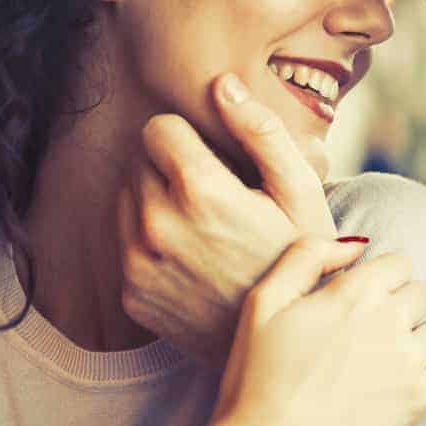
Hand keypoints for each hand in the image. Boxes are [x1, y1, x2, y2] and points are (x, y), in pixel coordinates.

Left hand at [118, 73, 336, 363]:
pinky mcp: (131, 294)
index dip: (190, 138)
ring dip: (156, 203)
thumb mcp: (300, 190)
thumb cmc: (300, 258)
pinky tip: (192, 260)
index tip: (217, 162)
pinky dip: (149, 244)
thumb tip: (221, 83)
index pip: (158, 127)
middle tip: (216, 199)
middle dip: (171, 170)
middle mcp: (157, 225)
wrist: (288, 341)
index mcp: (199, 190)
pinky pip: (124, 244)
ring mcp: (138, 264)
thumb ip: (260, 131)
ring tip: (204, 229)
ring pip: (127, 200)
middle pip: (139, 162)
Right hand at [180, 238, 425, 425]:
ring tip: (388, 356)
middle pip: (423, 293)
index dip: (381, 278)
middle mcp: (390, 320)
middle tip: (371, 330)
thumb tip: (356, 244)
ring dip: (421, 336)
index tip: (362, 300)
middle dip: (402, 303)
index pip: (400, 263)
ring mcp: (408, 361)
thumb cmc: (255, 378)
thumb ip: (306, 255)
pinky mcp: (417, 401)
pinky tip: (397, 385)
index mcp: (355, 291)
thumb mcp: (263, 302)